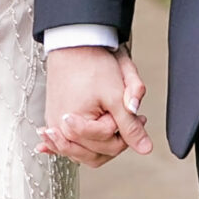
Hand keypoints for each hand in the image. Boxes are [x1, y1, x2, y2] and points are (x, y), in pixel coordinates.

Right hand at [38, 46, 151, 167]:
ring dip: (98, 144)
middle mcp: (59, 130)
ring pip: (83, 152)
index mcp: (74, 127)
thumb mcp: (117, 97)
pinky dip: (75, 143)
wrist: (74, 45)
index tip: (126, 109)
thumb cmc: (92, 65)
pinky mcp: (54, 119)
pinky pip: (68, 142)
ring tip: (110, 123)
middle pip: (97, 153)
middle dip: (113, 139)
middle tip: (122, 115)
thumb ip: (130, 126)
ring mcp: (55, 125)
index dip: (122, 128)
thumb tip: (145, 148)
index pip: (110, 145)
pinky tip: (76, 143)